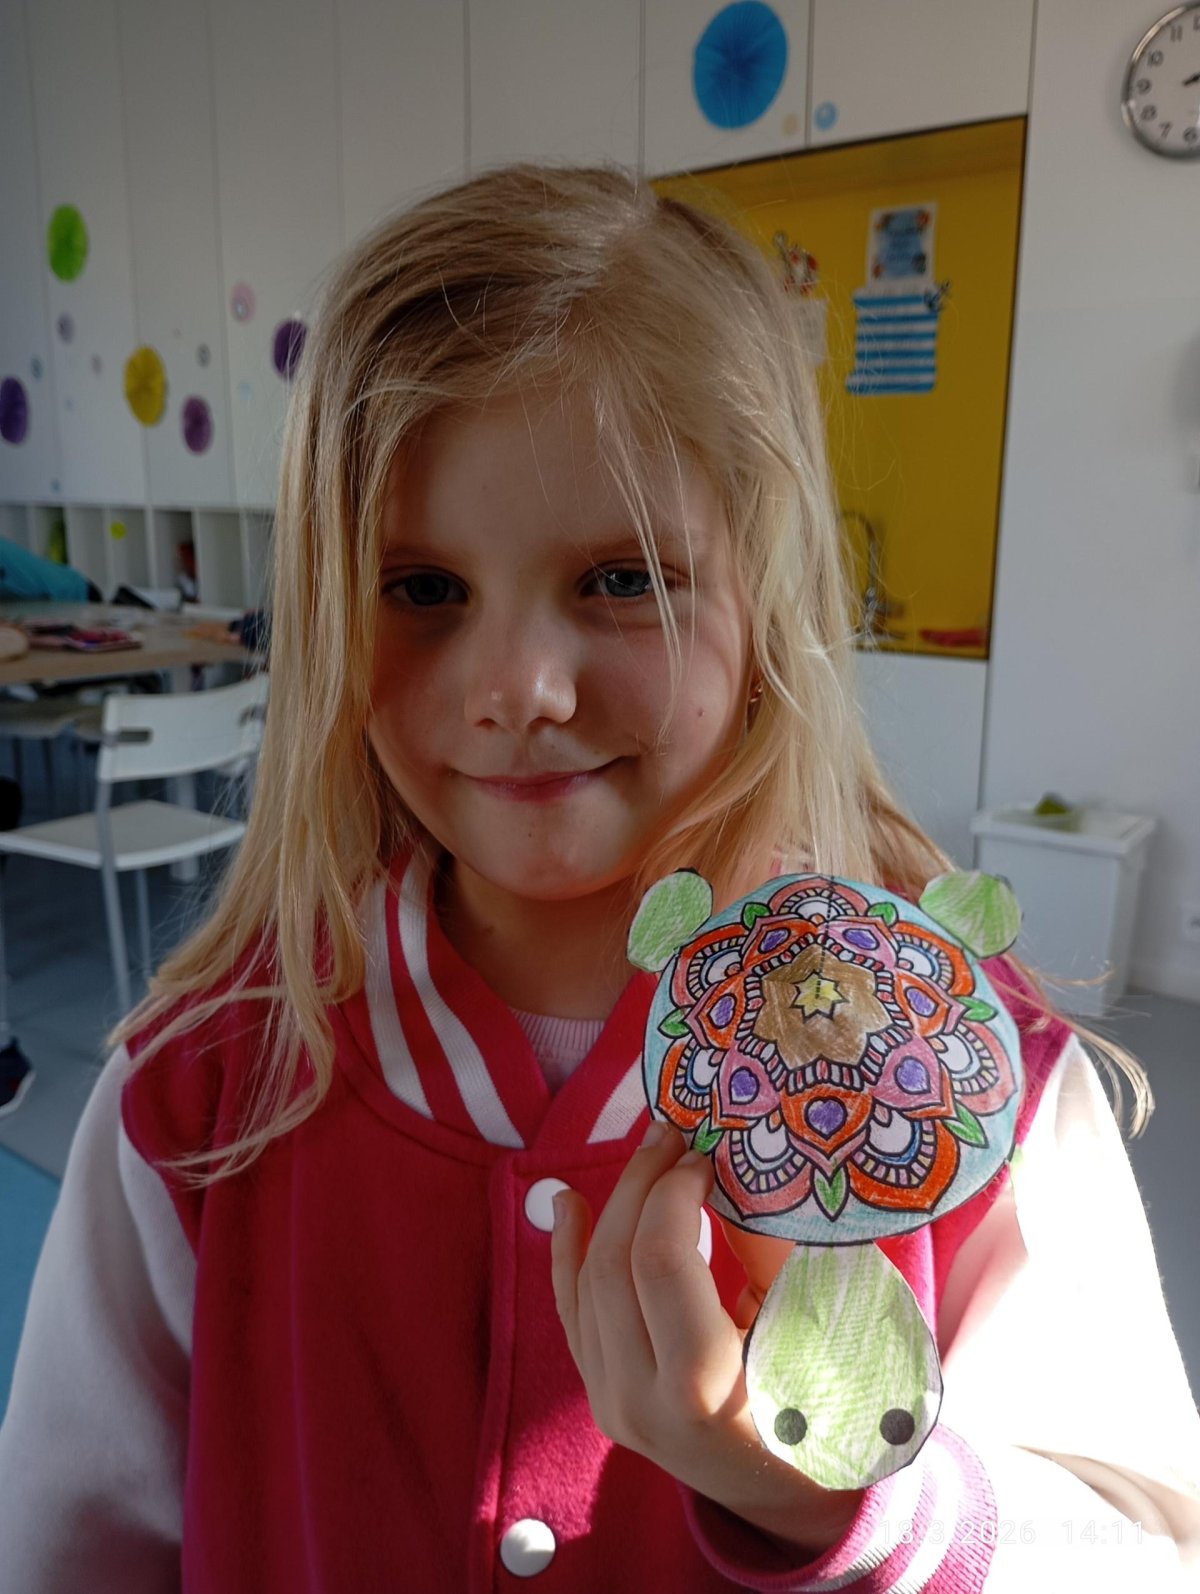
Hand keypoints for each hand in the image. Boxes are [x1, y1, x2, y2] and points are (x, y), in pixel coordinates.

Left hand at [550, 1121, 864, 1557]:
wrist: (796, 1495)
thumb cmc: (827, 1405)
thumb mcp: (812, 1326)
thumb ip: (765, 1249)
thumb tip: (725, 1165)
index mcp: (702, 1389)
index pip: (661, 1261)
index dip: (675, 1192)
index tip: (706, 1152)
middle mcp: (640, 1400)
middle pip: (616, 1264)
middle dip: (641, 1184)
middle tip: (672, 1132)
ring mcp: (611, 1403)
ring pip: (587, 1282)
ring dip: (611, 1206)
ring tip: (645, 1152)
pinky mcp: (600, 1397)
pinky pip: (572, 1312)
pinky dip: (567, 1252)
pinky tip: (568, 1203)